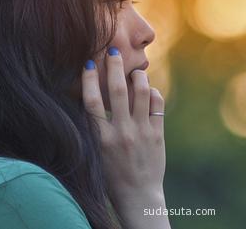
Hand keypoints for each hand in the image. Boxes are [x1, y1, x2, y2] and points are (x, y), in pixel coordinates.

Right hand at [81, 48, 168, 228]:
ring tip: (135, 69)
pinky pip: (157, 105)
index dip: (88, 79)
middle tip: (113, 49)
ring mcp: (142, 132)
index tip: (87, 63)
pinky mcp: (157, 135)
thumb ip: (98, 126)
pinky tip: (149, 91)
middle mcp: (121, 132)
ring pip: (142, 92)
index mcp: (102, 138)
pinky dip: (153, 92)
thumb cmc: (112, 175)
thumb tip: (95, 97)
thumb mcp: (97, 151)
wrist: (138, 196)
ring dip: (138, 75)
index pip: (91, 102)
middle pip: (117, 90)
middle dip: (115, 65)